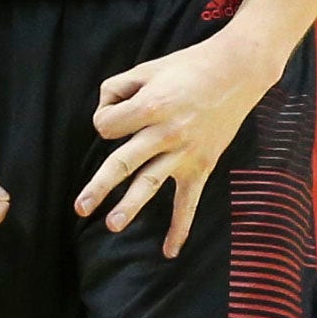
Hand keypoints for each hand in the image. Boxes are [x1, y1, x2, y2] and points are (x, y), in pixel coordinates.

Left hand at [75, 30, 275, 257]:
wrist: (236, 72)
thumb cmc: (188, 66)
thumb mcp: (148, 68)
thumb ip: (118, 88)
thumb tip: (104, 116)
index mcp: (150, 106)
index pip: (108, 126)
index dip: (104, 119)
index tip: (114, 113)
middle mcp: (165, 132)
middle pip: (122, 162)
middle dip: (99, 186)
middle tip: (80, 207)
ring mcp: (184, 152)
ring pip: (150, 183)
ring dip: (130, 206)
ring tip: (112, 225)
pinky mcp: (201, 165)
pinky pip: (188, 201)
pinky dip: (180, 228)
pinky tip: (169, 251)